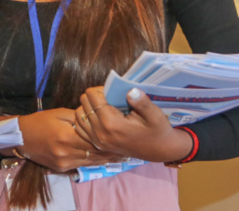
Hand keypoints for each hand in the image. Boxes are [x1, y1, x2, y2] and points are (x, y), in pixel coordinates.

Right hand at [14, 108, 118, 171]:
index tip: (120, 138)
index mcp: (67, 137)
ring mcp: (64, 163)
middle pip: (94, 154)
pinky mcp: (61, 168)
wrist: (20, 137)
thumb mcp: (60, 113)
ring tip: (117, 155)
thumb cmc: (40, 121)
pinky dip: (91, 161)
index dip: (108, 141)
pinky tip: (101, 158)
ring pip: (90, 162)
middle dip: (110, 152)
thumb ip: (79, 117)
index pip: (94, 141)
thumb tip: (95, 119)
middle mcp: (66, 153)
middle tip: (124, 149)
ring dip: (103, 159)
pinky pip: (81, 165)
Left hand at [74, 87, 192, 162]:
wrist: (159, 150)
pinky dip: (85, 119)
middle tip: (110, 99)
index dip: (101, 89)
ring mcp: (97, 141)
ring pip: (79, 115)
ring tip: (104, 107)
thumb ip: (141, 102)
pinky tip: (98, 117)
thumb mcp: (154, 114)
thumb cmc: (157, 130)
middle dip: (94, 97)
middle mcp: (100, 133)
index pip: (92, 96)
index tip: (113, 92)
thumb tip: (130, 90)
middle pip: (84, 103)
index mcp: (112, 124)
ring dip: (88, 107)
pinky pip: (80, 128)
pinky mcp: (97, 145)